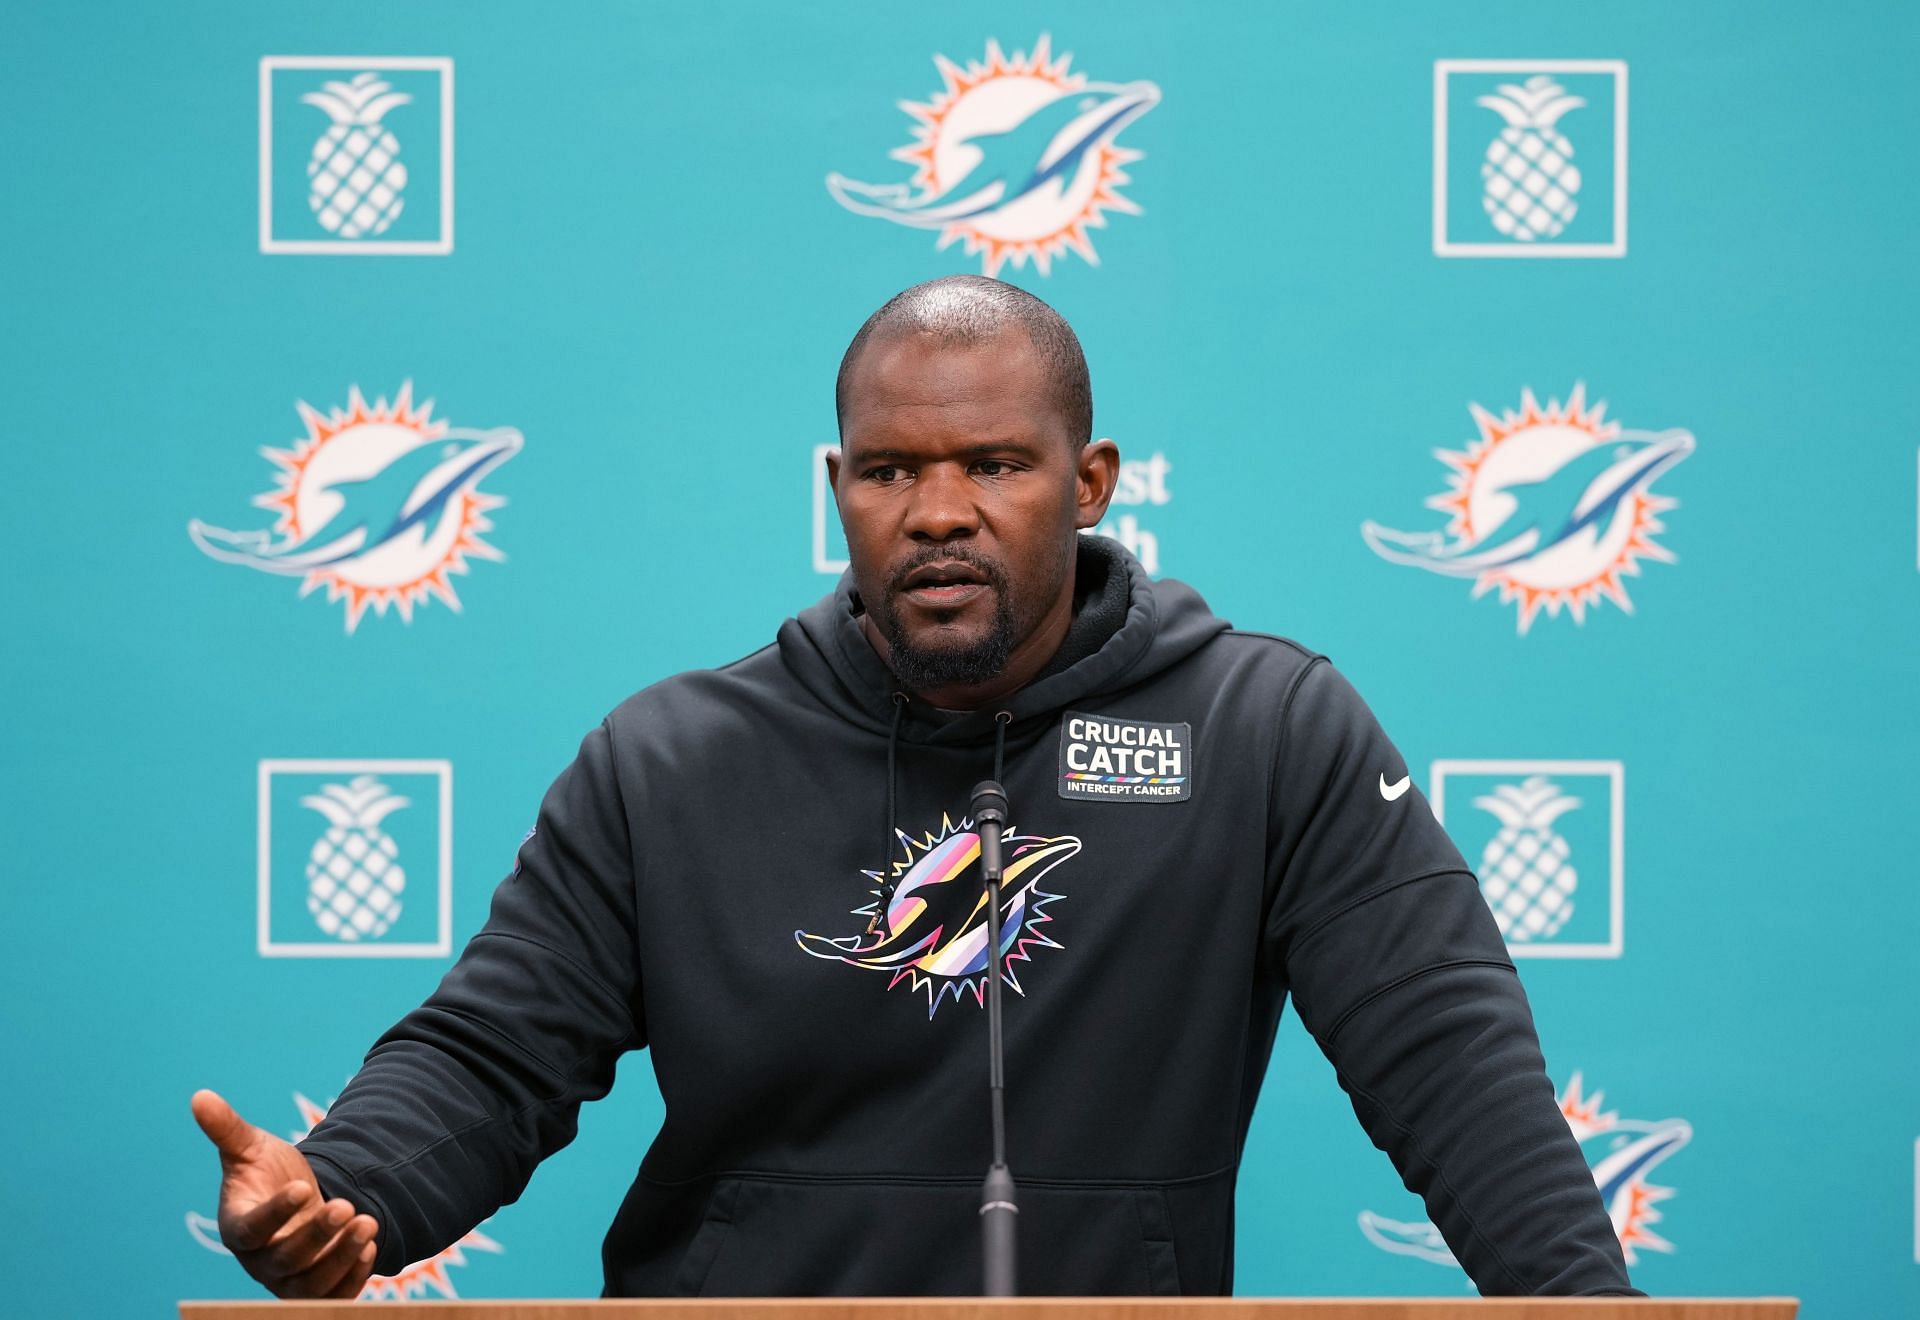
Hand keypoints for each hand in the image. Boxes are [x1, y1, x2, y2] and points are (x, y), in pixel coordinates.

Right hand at [191, 1089, 382, 1298]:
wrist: (296, 1199)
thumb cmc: (267, 1174)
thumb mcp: (250, 1148)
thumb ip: (227, 1128)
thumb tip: (200, 1096)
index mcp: (239, 1228)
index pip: (252, 1229)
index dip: (275, 1213)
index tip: (301, 1188)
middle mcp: (261, 1260)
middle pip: (286, 1260)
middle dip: (317, 1236)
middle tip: (345, 1205)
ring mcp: (288, 1279)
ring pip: (311, 1285)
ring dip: (341, 1258)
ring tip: (368, 1224)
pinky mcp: (315, 1289)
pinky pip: (332, 1297)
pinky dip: (351, 1279)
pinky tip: (369, 1248)